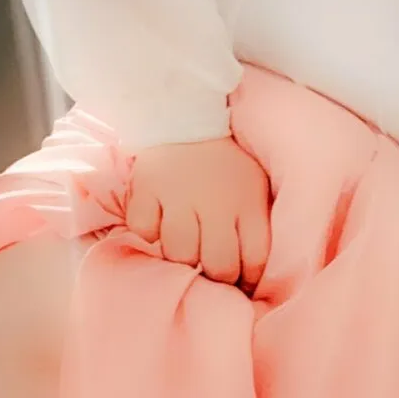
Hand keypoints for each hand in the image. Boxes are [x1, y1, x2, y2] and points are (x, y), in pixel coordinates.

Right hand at [126, 137, 270, 292]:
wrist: (188, 114)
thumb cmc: (226, 162)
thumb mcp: (255, 186)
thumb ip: (255, 225)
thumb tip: (250, 275)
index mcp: (248, 202)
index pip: (254, 260)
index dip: (248, 280)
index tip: (240, 283)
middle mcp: (215, 202)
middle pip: (218, 265)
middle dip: (216, 277)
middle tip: (209, 270)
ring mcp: (179, 195)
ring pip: (179, 253)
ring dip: (181, 257)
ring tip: (184, 245)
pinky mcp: (147, 188)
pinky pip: (143, 230)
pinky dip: (148, 231)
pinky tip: (157, 220)